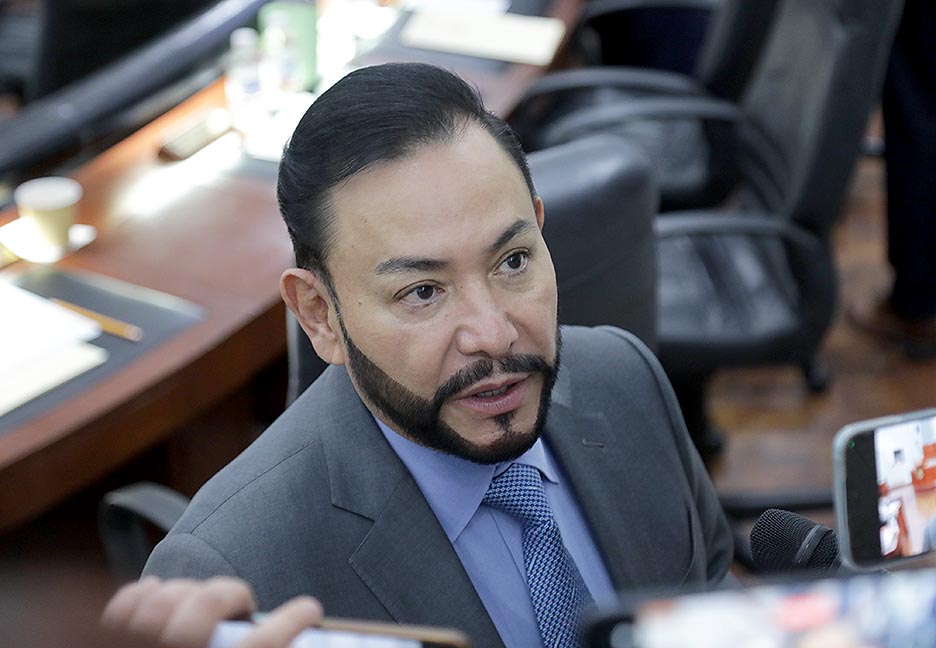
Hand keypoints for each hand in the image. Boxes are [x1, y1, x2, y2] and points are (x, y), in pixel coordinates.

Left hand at [100, 576, 322, 647]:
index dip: (290, 623)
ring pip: (168, 595)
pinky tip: (157, 595)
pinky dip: (144, 592)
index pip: (262, 647)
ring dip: (190, 591)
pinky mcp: (104, 645)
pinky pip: (128, 600)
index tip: (310, 609)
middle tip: (243, 603)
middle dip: (233, 594)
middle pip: (207, 604)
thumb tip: (275, 645)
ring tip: (200, 601)